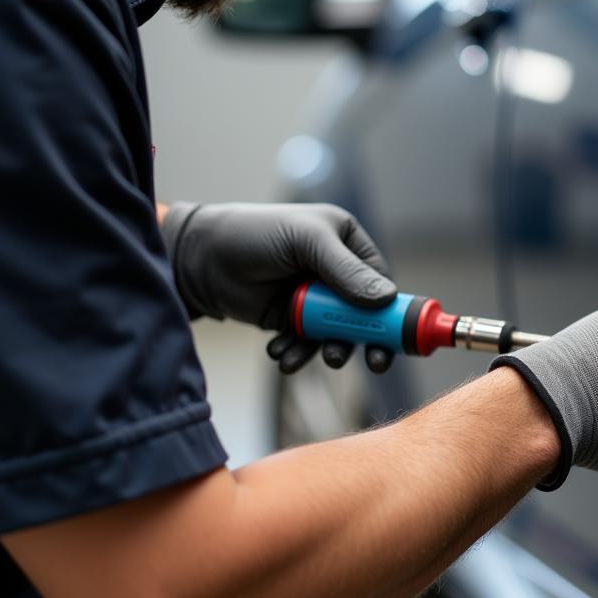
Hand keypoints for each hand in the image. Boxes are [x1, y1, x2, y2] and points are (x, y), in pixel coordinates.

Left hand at [161, 202, 397, 373]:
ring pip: (337, 334)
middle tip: (372, 363)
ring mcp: (315, 299)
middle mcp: (336, 272)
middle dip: (367, 340)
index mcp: (347, 243)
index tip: (396, 339)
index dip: (392, 311)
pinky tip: (279, 352)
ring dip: (327, 350)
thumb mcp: (306, 242)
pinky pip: (308, 343)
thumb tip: (385, 298)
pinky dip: (297, 352)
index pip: (381, 281)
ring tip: (301, 356)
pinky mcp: (293, 319)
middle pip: (366, 314)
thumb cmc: (254, 234)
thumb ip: (346, 270)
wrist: (201, 258)